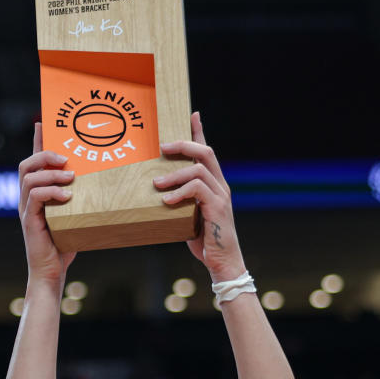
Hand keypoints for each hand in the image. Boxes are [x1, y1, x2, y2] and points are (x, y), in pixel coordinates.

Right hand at [18, 123, 76, 282]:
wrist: (51, 272)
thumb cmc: (65, 244)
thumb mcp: (75, 215)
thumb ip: (81, 198)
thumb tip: (104, 182)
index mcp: (35, 194)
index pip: (34, 162)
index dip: (37, 141)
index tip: (43, 122)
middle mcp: (26, 198)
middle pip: (26, 165)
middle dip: (44, 154)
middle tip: (66, 158)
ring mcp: (26, 209)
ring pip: (29, 178)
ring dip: (51, 174)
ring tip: (71, 178)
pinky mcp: (29, 220)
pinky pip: (34, 197)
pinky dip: (51, 192)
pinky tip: (67, 196)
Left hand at [153, 112, 243, 280]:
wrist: (223, 263)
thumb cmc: (204, 242)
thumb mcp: (189, 216)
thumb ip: (181, 201)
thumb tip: (158, 192)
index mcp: (215, 184)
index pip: (208, 151)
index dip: (199, 131)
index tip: (192, 114)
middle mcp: (221, 185)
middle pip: (205, 152)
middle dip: (184, 143)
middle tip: (162, 146)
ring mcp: (221, 195)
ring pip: (199, 169)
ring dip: (174, 174)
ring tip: (156, 183)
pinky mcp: (217, 207)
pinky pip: (197, 189)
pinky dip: (179, 192)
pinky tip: (166, 201)